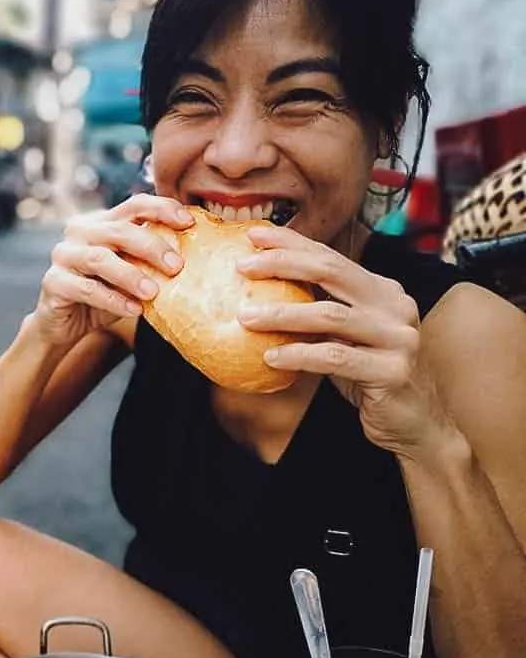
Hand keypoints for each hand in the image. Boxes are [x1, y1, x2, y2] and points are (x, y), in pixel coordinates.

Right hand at [34, 196, 192, 346]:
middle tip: (177, 267)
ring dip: (131, 275)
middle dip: (152, 246)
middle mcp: (79, 231)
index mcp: (101, 221)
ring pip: (100, 258)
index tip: (189, 222)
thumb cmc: (104, 294)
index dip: (162, 209)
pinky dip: (114, 300)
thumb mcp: (130, 273)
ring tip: (154, 293)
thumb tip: (192, 256)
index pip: (134, 205)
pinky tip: (134, 310)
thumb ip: (148, 260)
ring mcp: (63, 255)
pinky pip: (87, 289)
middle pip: (119, 230)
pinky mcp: (53, 282)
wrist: (65, 324)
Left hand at [236, 225, 448, 455]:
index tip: (253, 234)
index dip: (292, 242)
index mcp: (382, 290)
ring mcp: (398, 337)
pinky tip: (271, 357)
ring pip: (330, 315)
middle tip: (243, 267)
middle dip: (284, 264)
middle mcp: (394, 305)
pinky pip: (336, 358)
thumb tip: (258, 294)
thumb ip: (318, 312)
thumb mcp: (343, 338)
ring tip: (244, 317)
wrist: (414, 423)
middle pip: (332, 272)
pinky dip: (299, 354)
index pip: (331, 257)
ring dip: (282, 314)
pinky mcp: (393, 370)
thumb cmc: (368, 376)